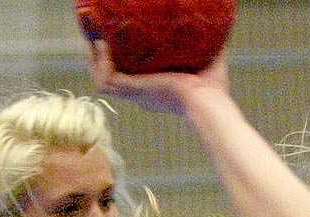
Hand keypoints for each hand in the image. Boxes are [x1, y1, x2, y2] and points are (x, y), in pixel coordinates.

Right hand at [87, 39, 228, 114]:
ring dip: (95, 60)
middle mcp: (143, 94)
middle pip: (112, 77)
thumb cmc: (213, 89)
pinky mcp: (134, 90)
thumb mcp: (207, 60)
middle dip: (101, 58)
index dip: (122, 60)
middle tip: (98, 36)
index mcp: (156, 89)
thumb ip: (209, 43)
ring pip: (103, 80)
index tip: (117, 41)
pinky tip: (100, 44)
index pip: (132, 76)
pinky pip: (106, 80)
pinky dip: (100, 63)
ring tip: (93, 38)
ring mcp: (136, 93)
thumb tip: (217, 22)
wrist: (208, 101)